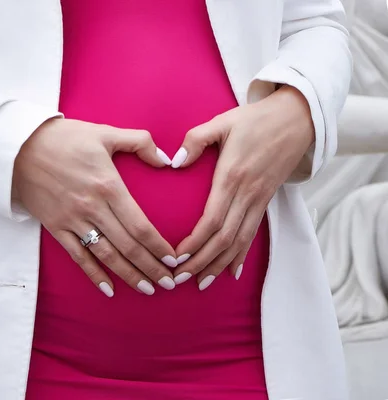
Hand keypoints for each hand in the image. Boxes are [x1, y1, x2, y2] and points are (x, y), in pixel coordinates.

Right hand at [13, 118, 177, 296]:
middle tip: (169, 283)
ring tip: (148, 289)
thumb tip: (166, 159)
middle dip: (151, 268)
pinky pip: (78, 256)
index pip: (140, 225)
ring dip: (129, 275)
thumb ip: (139, 142)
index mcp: (108, 185)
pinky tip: (109, 289)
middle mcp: (92, 208)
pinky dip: (94, 275)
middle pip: (128, 246)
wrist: (18, 146)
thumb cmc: (63, 138)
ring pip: (106, 255)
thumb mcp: (104, 132)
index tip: (174, 260)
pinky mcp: (56, 227)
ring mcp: (72, 220)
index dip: (159, 247)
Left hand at [170, 86, 314, 289]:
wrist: (297, 118)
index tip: (176, 258)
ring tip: (200, 283)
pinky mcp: (266, 201)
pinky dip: (241, 255)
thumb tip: (173, 162)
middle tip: (179, 279)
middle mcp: (247, 194)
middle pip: (224, 238)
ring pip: (239, 242)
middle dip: (201, 262)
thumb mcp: (222, 122)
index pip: (212, 220)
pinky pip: (253, 234)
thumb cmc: (255, 119)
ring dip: (218, 264)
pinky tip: (231, 272)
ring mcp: (259, 200)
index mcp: (232, 176)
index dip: (194, 243)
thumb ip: (195, 140)